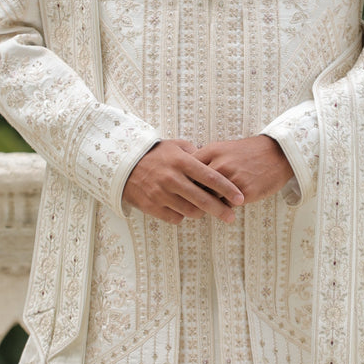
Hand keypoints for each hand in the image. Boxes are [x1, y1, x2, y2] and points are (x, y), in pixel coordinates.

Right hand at [122, 138, 245, 224]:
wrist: (124, 165)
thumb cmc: (155, 155)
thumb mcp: (175, 146)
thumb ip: (196, 153)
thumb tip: (215, 162)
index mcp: (181, 162)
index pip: (210, 177)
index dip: (228, 189)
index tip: (240, 198)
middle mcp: (172, 179)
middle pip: (203, 199)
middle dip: (221, 210)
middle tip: (231, 217)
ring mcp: (161, 194)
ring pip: (190, 212)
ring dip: (201, 213)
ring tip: (205, 210)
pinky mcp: (152, 206)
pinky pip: (175, 218)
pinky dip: (182, 216)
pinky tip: (183, 209)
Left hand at [193, 135, 292, 204]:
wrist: (277, 154)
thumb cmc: (248, 153)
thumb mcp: (223, 148)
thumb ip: (205, 159)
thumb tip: (185, 173)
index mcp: (212, 151)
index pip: (187, 170)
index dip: (183, 181)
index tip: (181, 188)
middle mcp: (220, 164)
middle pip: (195, 186)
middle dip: (191, 196)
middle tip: (189, 202)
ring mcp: (232, 179)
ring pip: (209, 199)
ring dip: (207, 204)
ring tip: (205, 208)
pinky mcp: (244, 193)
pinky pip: (226, 206)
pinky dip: (224, 208)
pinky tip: (225, 206)